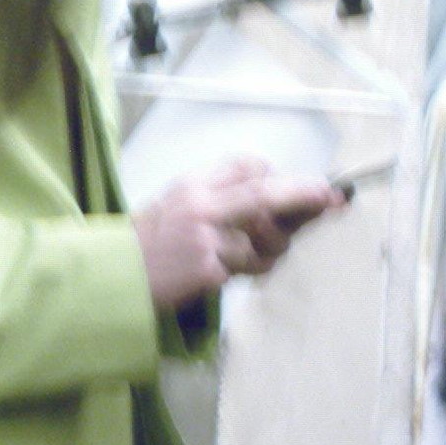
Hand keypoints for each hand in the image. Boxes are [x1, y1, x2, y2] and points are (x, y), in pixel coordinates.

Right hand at [132, 161, 343, 308]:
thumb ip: (221, 199)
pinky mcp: (206, 268)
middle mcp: (200, 205)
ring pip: (262, 242)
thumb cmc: (148, 244)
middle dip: (304, 194)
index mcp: (194, 185)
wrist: (113, 276)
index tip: (310, 187)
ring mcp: (204, 237)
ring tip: (243, 259)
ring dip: (268, 253)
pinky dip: (245, 272)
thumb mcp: (177, 204)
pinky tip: (221, 273)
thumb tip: (277, 203)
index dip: (281, 178)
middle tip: (332, 197)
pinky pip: (245, 269)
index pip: (247, 168)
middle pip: (263, 194)